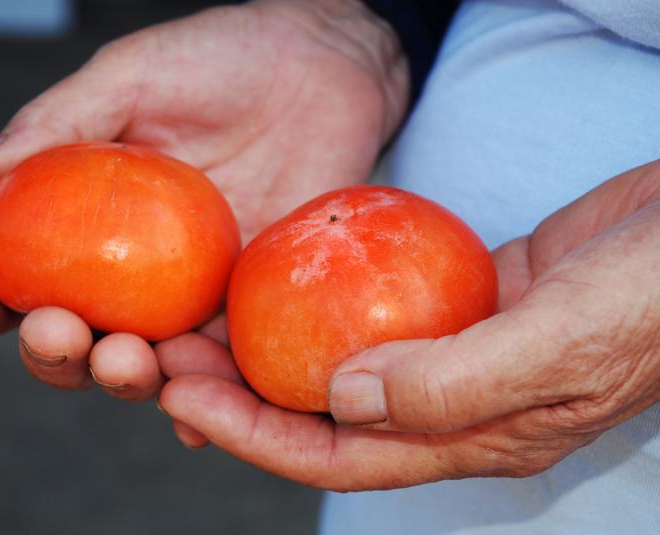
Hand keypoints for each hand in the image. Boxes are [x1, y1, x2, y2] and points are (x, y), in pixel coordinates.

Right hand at [0, 0, 406, 397]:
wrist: (321, 66)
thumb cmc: (221, 60)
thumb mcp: (134, 76)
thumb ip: (60, 122)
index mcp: (90, 221)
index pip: (24, 274)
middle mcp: (136, 269)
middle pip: (80, 336)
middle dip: (55, 353)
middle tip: (62, 332)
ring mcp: (195, 291)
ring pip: (149, 361)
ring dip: (126, 378)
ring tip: (129, 361)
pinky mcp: (253, 302)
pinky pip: (230, 362)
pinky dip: (212, 396)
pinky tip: (198, 419)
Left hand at [157, 160, 659, 489]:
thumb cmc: (653, 298)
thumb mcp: (561, 342)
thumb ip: (455, 382)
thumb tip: (344, 400)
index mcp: (473, 438)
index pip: (340, 456)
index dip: (256, 435)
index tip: (187, 403)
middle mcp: (454, 404)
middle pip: (326, 415)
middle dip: (244, 397)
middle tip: (172, 361)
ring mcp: (457, 351)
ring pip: (345, 363)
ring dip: (276, 349)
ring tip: (208, 325)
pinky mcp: (463, 300)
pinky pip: (379, 308)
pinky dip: (326, 301)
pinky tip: (287, 278)